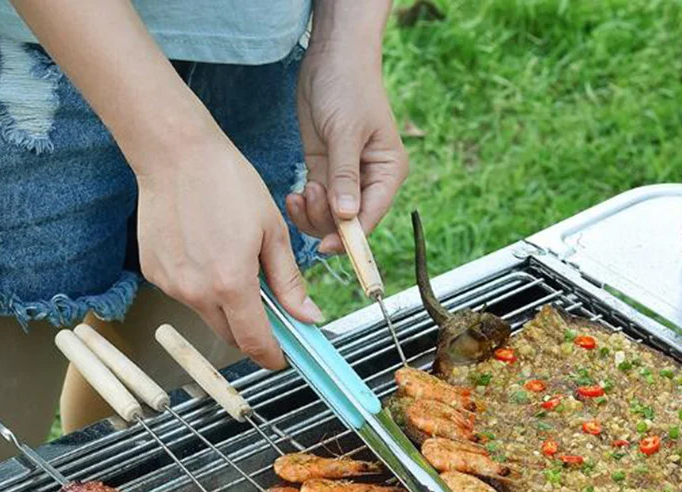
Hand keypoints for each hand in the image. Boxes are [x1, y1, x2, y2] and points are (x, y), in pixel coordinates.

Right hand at [136, 131, 322, 368]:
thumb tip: (307, 316)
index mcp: (232, 283)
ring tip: (234, 265)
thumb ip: (289, 282)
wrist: (174, 153)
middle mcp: (196, 291)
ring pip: (207, 315)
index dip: (271, 355)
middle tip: (269, 311)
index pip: (254, 341)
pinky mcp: (153, 273)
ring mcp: (171, 284)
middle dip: (252, 331)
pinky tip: (208, 254)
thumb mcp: (273, 233)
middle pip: (230, 335)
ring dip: (226, 307)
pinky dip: (202, 287)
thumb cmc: (229, 183)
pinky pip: (186, 294)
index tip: (281, 357)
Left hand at [286, 41, 407, 252]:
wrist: (331, 56)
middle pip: (350, 223)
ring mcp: (346, 179)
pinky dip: (304, 206)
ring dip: (312, 214)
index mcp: (386, 173)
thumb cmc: (348, 86)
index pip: (371, 217)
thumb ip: (344, 177)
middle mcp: (369, 181)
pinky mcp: (325, 171)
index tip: (326, 246)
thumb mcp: (345, 132)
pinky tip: (294, 194)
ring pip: (330, 218)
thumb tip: (347, 216)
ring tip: (301, 192)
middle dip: (326, 221)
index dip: (350, 237)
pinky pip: (316, 204)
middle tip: (309, 196)